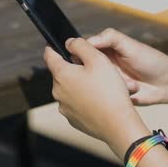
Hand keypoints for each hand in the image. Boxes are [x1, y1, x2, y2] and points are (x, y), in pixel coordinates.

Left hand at [44, 38, 149, 157]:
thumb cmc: (109, 90)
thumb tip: (69, 42)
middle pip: (63, 73)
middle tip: (96, 68)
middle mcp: (58, 92)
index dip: (53, 46)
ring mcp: (65, 108)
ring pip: (71, 89)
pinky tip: (101, 101)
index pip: (49, 55)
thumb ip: (81, 45)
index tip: (56, 43)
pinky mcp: (74, 120)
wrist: (117, 124)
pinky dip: (86, 100)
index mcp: (61, 74)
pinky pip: (77, 104)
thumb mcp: (97, 59)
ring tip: (103, 86)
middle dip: (76, 68)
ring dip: (82, 85)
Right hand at [87, 28, 167, 105]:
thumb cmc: (151, 60)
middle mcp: (104, 67)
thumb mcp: (130, 45)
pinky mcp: (113, 97)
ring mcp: (108, 83)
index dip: (78, 54)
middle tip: (106, 73)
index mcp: (105, 51)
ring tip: (127, 83)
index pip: (83, 51)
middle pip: (84, 70)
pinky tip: (125, 93)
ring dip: (105, 85)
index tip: (81, 59)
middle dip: (90, 73)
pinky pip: (104, 98)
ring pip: (93, 85)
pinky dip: (111, 97)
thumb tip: (86, 41)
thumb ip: (109, 38)